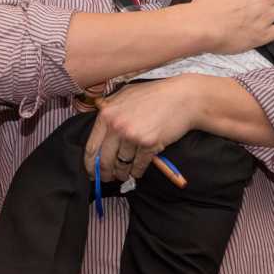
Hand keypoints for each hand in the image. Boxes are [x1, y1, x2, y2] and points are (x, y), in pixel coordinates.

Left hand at [82, 79, 196, 182]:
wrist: (183, 98)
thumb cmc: (155, 95)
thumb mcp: (126, 95)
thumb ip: (110, 109)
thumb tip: (99, 124)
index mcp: (107, 114)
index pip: (91, 146)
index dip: (90, 163)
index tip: (91, 171)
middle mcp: (117, 125)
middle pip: (105, 159)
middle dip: (105, 173)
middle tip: (106, 178)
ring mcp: (133, 135)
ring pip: (122, 164)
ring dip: (123, 173)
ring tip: (124, 175)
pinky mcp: (149, 144)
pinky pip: (139, 165)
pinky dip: (137, 171)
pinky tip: (137, 172)